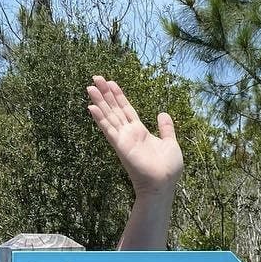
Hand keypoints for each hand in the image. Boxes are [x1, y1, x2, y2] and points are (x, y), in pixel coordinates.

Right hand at [86, 75, 182, 196]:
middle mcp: (129, 133)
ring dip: (99, 101)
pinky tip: (91, 107)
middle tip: (96, 77)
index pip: (126, 109)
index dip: (118, 95)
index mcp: (140, 131)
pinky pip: (108, 130)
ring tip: (90, 86)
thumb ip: (166, 128)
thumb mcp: (170, 142)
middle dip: (105, 93)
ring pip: (109, 116)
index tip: (110, 82)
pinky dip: (100, 118)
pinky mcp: (120, 146)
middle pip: (114, 109)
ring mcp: (123, 139)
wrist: (163, 183)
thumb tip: (162, 113)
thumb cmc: (168, 168)